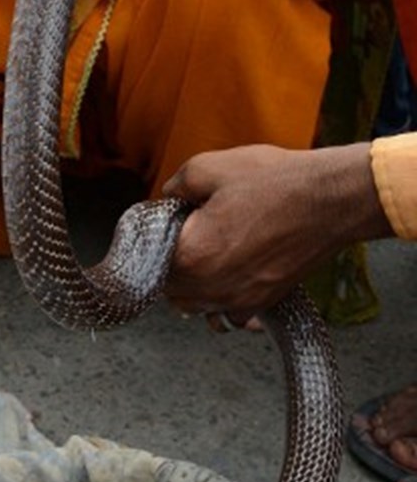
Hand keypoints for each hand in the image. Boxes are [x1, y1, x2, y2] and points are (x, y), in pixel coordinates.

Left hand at [162, 143, 391, 317]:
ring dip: (191, 286)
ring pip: (194, 306)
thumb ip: (174, 187)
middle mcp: (211, 288)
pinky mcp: (263, 303)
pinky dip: (222, 301)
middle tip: (186, 234)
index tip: (166, 221)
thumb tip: (166, 199)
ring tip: (205, 254)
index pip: (149, 261)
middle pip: (168, 289)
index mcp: (191, 256)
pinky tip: (229, 275)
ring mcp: (238, 300)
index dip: (154, 239)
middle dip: (169, 264)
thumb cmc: (274, 182)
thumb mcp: (209, 167)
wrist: (331, 201)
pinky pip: (228, 314)